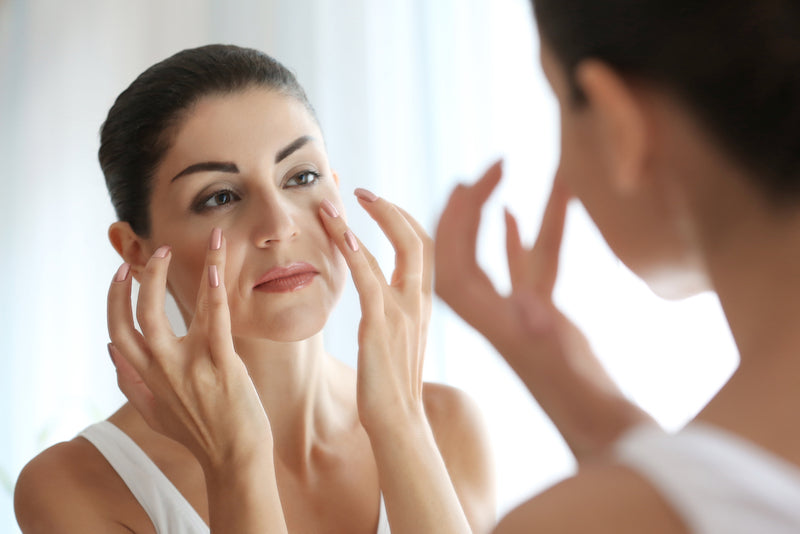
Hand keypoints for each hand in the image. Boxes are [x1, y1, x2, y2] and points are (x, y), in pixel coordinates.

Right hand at [107, 228, 270, 471]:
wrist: (233, 456)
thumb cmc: (197, 434)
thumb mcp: (153, 413)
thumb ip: (129, 383)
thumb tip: (109, 350)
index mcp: (145, 376)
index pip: (116, 330)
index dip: (115, 298)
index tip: (122, 272)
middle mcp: (162, 368)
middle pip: (140, 315)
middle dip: (146, 279)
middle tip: (160, 252)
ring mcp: (191, 366)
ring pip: (179, 311)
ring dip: (191, 273)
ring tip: (207, 243)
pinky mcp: (222, 365)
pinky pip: (216, 323)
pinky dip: (215, 295)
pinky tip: (217, 271)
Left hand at [318, 189, 432, 432]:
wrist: (399, 424)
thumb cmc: (391, 389)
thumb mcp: (398, 345)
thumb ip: (394, 318)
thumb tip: (380, 304)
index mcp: (423, 305)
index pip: (423, 249)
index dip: (403, 220)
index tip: (379, 205)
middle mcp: (419, 302)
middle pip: (418, 239)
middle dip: (391, 210)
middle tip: (361, 192)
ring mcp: (403, 312)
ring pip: (395, 250)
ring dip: (366, 221)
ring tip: (334, 204)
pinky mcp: (381, 324)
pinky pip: (369, 277)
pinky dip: (355, 250)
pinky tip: (338, 232)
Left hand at [435, 161, 651, 457]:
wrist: (603, 430)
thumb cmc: (586, 404)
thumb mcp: (563, 363)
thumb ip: (544, 332)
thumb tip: (525, 303)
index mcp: (488, 318)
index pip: (452, 259)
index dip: (452, 219)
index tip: (464, 182)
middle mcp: (496, 313)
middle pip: (466, 251)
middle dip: (471, 207)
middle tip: (489, 167)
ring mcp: (519, 314)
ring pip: (502, 254)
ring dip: (499, 214)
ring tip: (505, 172)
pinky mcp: (542, 318)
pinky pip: (526, 268)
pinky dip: (521, 238)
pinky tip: (516, 214)